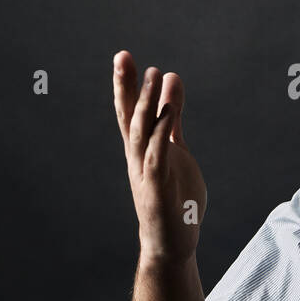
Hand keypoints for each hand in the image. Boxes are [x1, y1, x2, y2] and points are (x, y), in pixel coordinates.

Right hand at [113, 50, 206, 264]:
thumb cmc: (174, 196)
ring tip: (155, 76)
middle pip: (128, 118)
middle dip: (126, 87)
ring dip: (146, 105)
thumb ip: (172, 115)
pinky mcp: (158, 191)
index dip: (125, 84)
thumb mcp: (175, 148)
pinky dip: (161, 136)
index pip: (129, 112)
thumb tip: (170, 78)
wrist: (171, 243)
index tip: (124, 56)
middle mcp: (137, 158)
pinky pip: (157, 159)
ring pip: (140, 134)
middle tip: (125, 56)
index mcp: (141, 148)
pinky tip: (168, 116)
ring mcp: (145, 174)